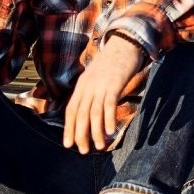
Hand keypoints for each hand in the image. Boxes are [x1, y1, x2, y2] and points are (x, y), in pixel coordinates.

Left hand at [63, 36, 145, 153]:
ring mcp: (100, 84)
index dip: (69, 128)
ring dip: (95, 132)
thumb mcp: (97, 77)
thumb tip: (90, 110)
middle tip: (83, 150)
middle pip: (80, 114)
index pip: (71, 110)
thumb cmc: (113, 63)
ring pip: (93, 112)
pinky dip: (108, 119)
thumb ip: (92, 91)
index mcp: (82, 85)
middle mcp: (88, 86)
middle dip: (80, 134)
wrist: (125, 43)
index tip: (68, 144)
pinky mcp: (114, 83)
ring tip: (99, 146)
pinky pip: (108, 105)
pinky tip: (110, 131)